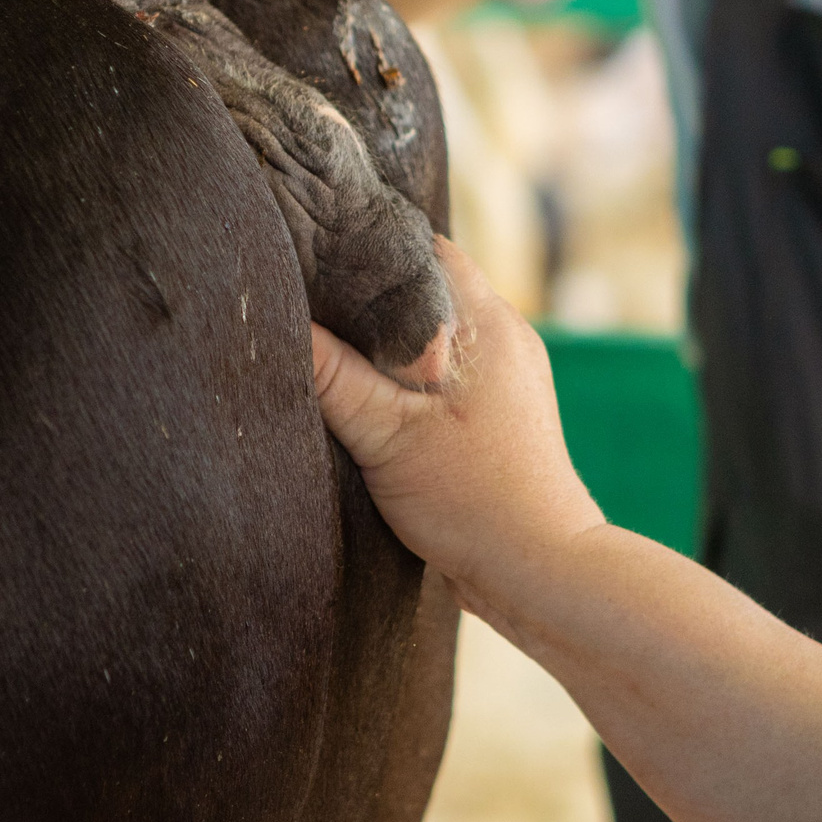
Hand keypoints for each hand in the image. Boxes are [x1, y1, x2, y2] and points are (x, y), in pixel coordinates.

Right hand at [309, 238, 606, 604]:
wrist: (540, 573)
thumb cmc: (474, 502)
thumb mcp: (385, 436)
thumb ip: (331, 375)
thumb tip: (280, 319)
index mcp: (486, 323)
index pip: (425, 249)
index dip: (370, 247)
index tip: (320, 254)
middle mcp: (507, 337)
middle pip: (431, 288)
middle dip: (376, 295)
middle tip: (316, 303)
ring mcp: (511, 376)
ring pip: (440, 333)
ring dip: (395, 341)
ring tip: (340, 351)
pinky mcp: (505, 413)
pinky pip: (451, 371)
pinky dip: (414, 375)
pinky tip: (380, 400)